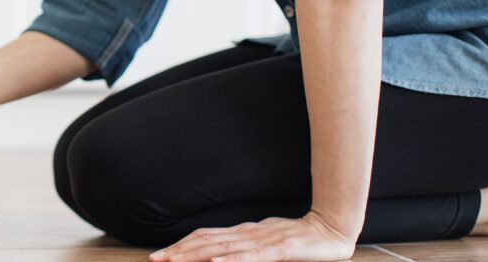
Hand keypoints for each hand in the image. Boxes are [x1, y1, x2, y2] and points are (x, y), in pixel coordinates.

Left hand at [149, 211, 356, 261]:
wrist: (331, 227)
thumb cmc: (296, 236)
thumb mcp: (264, 240)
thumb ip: (243, 246)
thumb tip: (219, 253)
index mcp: (242, 231)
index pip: (204, 237)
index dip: (181, 245)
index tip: (161, 254)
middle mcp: (247, 234)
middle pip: (206, 242)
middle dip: (180, 252)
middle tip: (156, 259)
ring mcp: (263, 241)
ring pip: (223, 249)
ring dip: (197, 256)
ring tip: (175, 261)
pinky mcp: (280, 251)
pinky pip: (252, 257)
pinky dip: (232, 261)